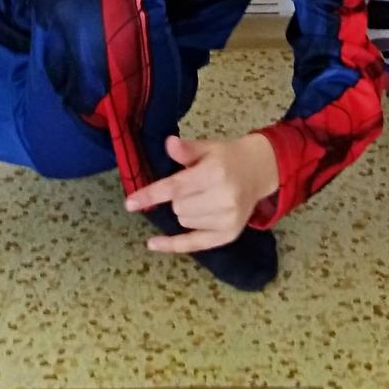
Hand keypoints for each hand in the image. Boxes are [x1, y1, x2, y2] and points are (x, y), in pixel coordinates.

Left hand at [125, 134, 279, 252]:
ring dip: (184, 212)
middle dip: (177, 197)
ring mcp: (228, 219)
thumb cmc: (227, 158)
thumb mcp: (207, 147)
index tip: (130, 203)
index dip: (151, 195)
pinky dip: (173, 244)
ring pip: (184, 221)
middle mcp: (224, 198)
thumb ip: (186, 149)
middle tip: (193, 185)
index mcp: (216, 173)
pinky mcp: (229, 234)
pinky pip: (194, 244)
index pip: (176, 187)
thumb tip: (169, 144)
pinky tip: (153, 244)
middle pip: (178, 206)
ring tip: (201, 197)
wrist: (258, 172)